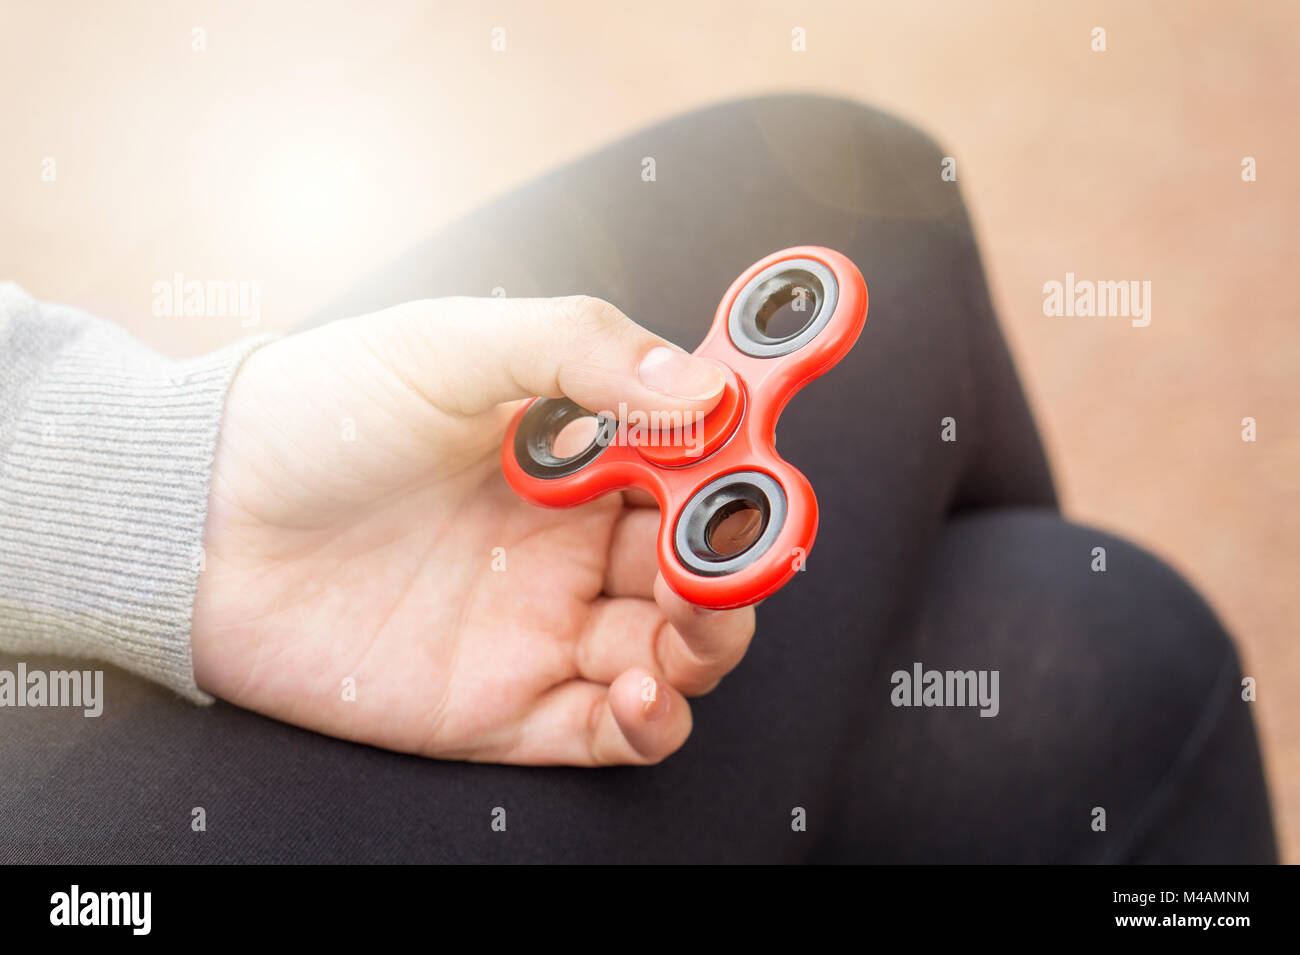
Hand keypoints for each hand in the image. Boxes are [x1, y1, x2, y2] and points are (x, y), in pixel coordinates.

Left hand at [191, 296, 755, 764]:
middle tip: (720, 555)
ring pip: (674, 654)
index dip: (735, 465)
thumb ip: (579, 349)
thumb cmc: (321, 414)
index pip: (692, 467)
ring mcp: (540, 628)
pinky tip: (641, 691)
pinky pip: (604, 731)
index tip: (753, 457)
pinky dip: (649, 722)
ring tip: (685, 626)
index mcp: (574, 457)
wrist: (199, 518)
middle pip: (699, 570)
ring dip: (708, 646)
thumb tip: (701, 380)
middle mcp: (570, 545)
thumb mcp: (450, 346)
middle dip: (733, 567)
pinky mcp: (500, 705)